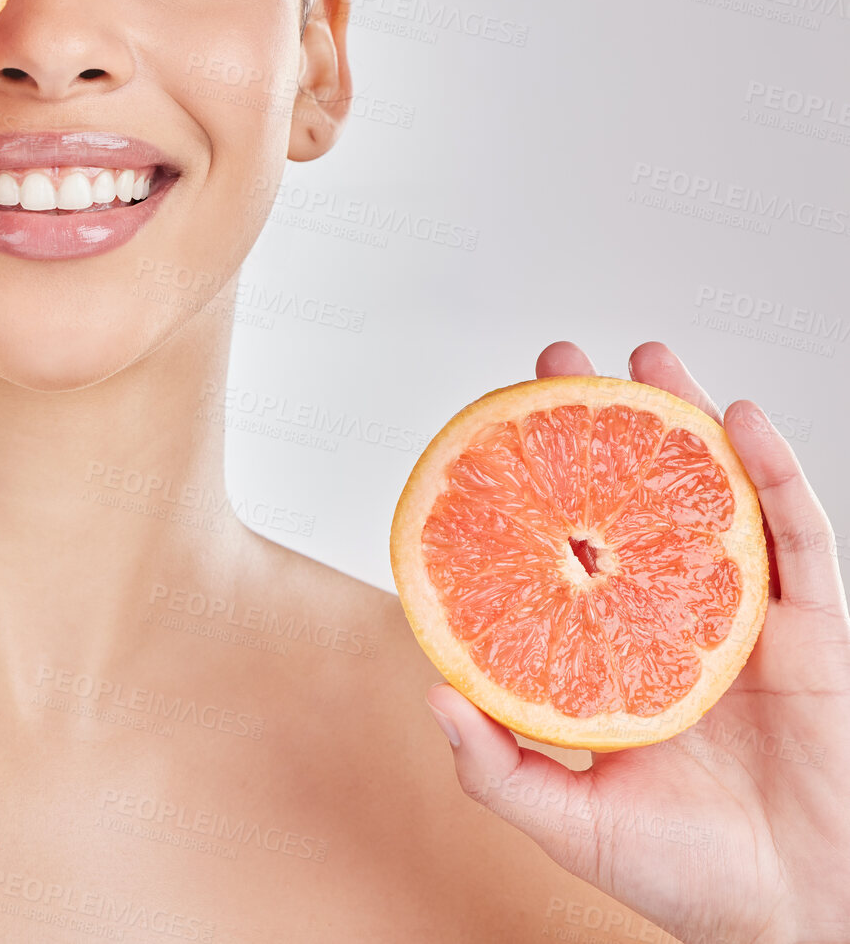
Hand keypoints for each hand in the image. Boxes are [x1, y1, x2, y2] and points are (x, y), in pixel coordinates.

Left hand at [425, 340, 849, 943]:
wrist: (799, 916)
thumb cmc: (688, 876)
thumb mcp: (567, 820)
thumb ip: (496, 767)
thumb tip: (431, 694)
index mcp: (614, 647)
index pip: (570, 542)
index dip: (538, 483)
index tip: (497, 426)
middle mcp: (673, 616)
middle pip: (636, 496)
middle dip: (601, 422)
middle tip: (563, 361)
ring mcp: (745, 615)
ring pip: (715, 495)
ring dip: (686, 417)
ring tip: (648, 355)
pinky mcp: (815, 630)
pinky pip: (800, 539)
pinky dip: (775, 473)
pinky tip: (742, 419)